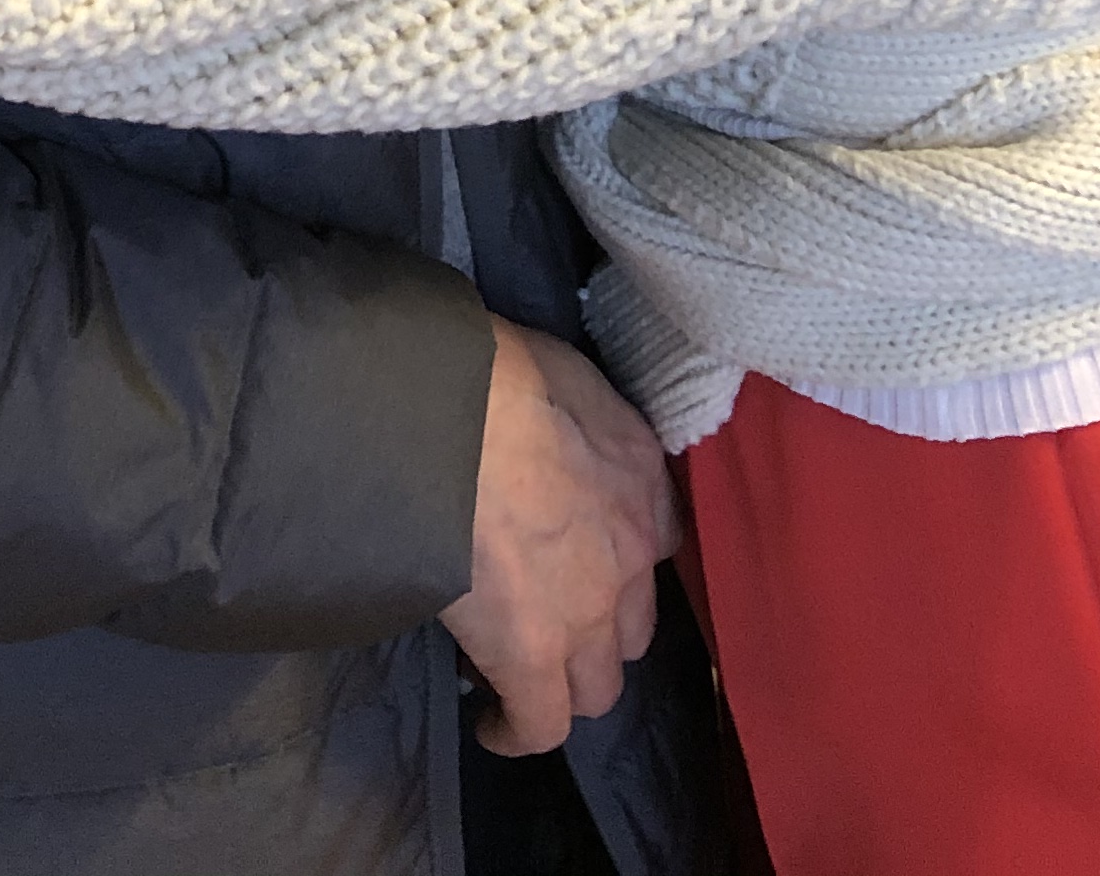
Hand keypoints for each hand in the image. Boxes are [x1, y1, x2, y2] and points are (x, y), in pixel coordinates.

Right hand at [440, 322, 676, 755]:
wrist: (445, 411)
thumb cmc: (493, 370)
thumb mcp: (564, 373)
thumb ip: (579, 423)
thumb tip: (551, 441)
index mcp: (643, 478)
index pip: (654, 545)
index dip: (617, 560)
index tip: (576, 560)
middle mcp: (631, 553)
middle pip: (632, 628)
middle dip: (596, 630)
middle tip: (542, 614)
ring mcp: (586, 613)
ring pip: (598, 687)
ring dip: (564, 683)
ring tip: (519, 671)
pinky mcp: (532, 656)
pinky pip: (541, 725)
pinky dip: (517, 730)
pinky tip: (491, 722)